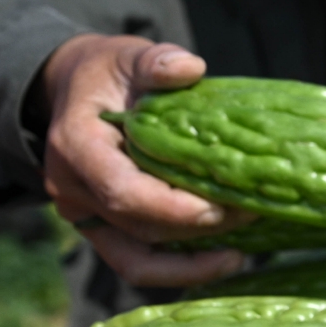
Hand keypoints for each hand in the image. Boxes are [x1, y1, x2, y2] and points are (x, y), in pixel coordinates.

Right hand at [38, 34, 254, 287]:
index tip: (224, 206)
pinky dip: (179, 270)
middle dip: (200, 228)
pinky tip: (223, 261)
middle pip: (140, 227)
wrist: (77, 93)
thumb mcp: (129, 56)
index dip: (175, 208)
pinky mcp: (103, 231)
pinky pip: (137, 264)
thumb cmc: (109, 74)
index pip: (124, 191)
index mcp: (75, 146)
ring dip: (193, 260)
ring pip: (138, 258)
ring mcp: (84, 216)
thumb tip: (189, 67)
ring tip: (243, 250)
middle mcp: (72, 190)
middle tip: (253, 212)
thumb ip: (155, 62)